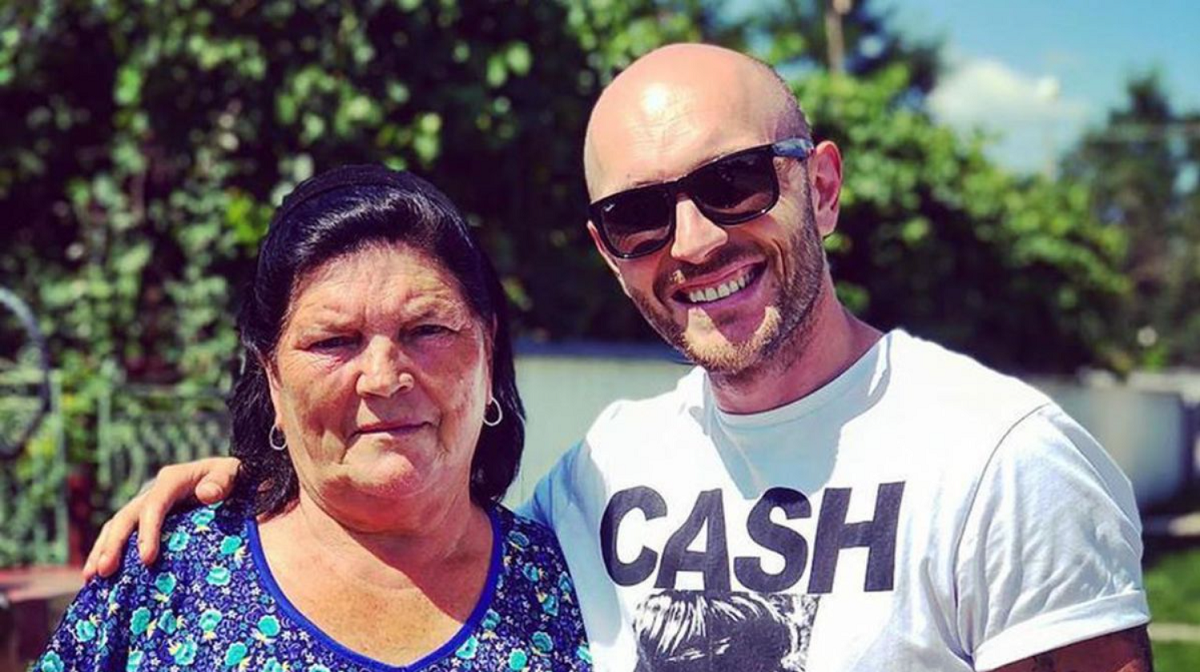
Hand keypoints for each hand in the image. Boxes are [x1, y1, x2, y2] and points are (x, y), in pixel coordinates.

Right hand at [82, 457, 241, 579]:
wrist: (226, 479)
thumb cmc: (233, 477)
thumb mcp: (233, 473)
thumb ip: (223, 481)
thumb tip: (206, 494)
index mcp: (173, 480)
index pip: (155, 504)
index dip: (148, 531)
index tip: (147, 559)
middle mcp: (154, 492)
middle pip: (127, 517)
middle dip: (113, 544)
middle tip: (104, 572)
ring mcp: (146, 507)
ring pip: (116, 526)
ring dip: (102, 550)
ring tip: (91, 577)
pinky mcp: (144, 522)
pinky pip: (120, 536)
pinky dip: (106, 553)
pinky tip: (96, 578)